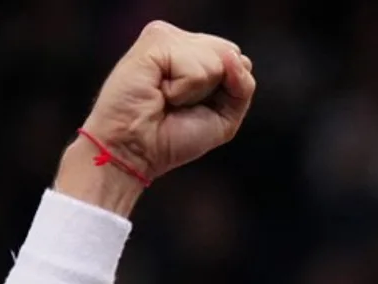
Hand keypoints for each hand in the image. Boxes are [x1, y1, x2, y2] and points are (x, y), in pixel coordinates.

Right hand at [81, 20, 255, 180]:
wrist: (135, 151)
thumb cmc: (173, 137)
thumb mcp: (225, 116)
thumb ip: (242, 85)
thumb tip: (235, 58)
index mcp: (194, 52)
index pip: (237, 59)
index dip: (228, 90)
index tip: (195, 106)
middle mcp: (180, 40)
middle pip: (231, 54)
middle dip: (216, 89)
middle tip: (181, 103)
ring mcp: (166, 38)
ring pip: (217, 60)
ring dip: (196, 92)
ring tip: (167, 98)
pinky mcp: (154, 42)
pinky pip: (197, 69)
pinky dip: (184, 91)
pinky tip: (160, 93)